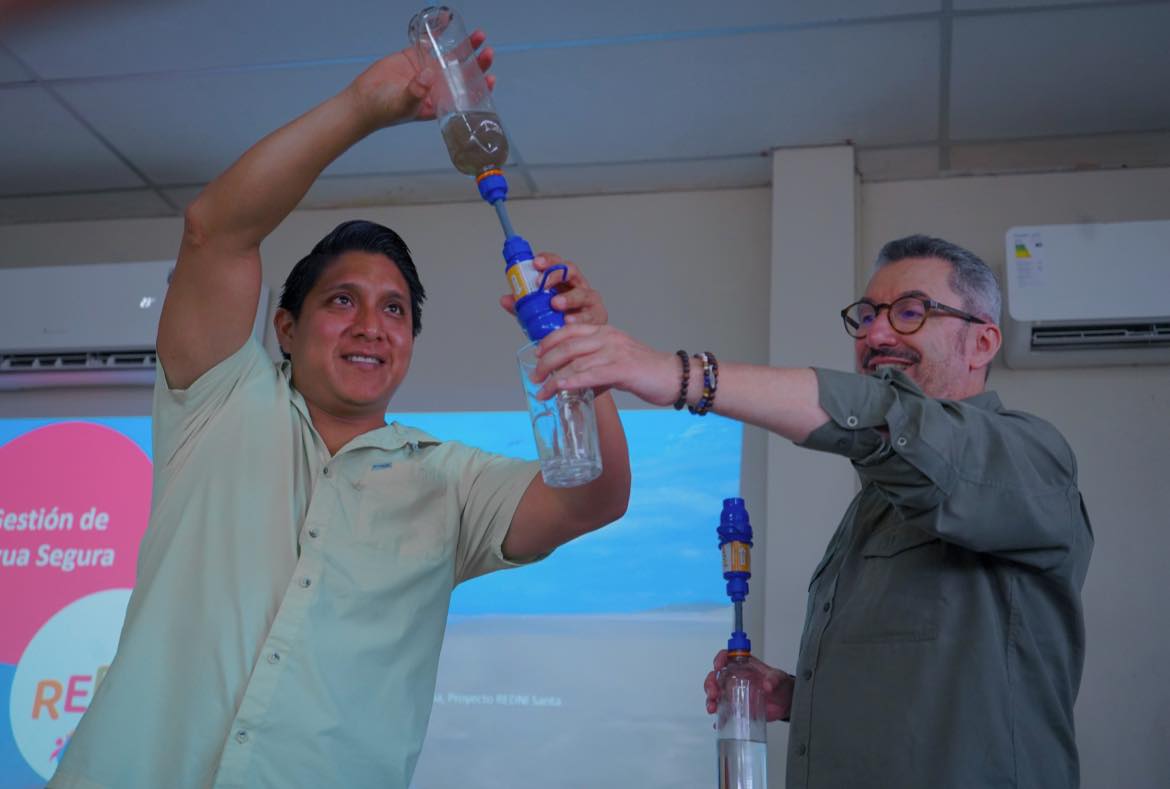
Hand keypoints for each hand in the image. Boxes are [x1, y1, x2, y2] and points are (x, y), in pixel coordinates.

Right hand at [348, 30, 494, 127]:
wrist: (363, 100)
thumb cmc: (385, 110)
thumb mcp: (403, 104)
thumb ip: (416, 92)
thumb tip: (428, 76)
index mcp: (441, 103)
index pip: (467, 96)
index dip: (480, 88)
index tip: (490, 78)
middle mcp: (439, 87)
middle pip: (464, 74)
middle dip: (478, 63)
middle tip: (487, 52)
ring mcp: (429, 70)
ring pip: (452, 57)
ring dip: (466, 47)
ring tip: (479, 36)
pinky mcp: (416, 57)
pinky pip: (432, 43)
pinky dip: (440, 32)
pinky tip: (448, 21)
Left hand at [499, 253, 607, 326]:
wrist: (580, 341)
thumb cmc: (560, 321)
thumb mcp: (539, 312)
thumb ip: (523, 305)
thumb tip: (505, 299)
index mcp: (564, 281)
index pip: (556, 263)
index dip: (547, 260)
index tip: (535, 263)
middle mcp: (578, 286)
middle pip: (571, 271)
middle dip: (555, 274)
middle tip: (541, 283)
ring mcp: (590, 301)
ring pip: (582, 293)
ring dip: (568, 297)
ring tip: (555, 303)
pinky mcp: (597, 317)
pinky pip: (588, 316)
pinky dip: (578, 318)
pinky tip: (568, 321)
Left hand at [530, 323, 680, 403]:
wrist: (674, 376)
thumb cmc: (646, 372)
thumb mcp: (616, 362)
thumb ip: (596, 368)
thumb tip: (574, 383)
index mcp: (605, 331)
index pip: (570, 330)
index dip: (549, 341)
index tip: (537, 354)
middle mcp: (607, 337)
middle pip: (567, 345)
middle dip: (546, 362)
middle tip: (535, 377)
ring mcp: (614, 351)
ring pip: (575, 361)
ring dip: (554, 377)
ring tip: (542, 390)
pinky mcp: (622, 368)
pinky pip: (591, 374)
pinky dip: (572, 381)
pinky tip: (560, 388)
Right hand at [704, 649, 793, 722]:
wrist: (785, 702)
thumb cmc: (780, 685)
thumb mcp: (779, 678)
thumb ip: (774, 679)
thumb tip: (768, 685)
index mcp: (743, 665)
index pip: (726, 657)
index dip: (720, 659)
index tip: (718, 666)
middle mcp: (735, 678)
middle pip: (716, 677)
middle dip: (710, 684)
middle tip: (713, 693)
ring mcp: (734, 694)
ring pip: (716, 694)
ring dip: (711, 701)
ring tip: (713, 708)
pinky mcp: (737, 708)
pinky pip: (724, 712)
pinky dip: (720, 718)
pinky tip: (719, 723)